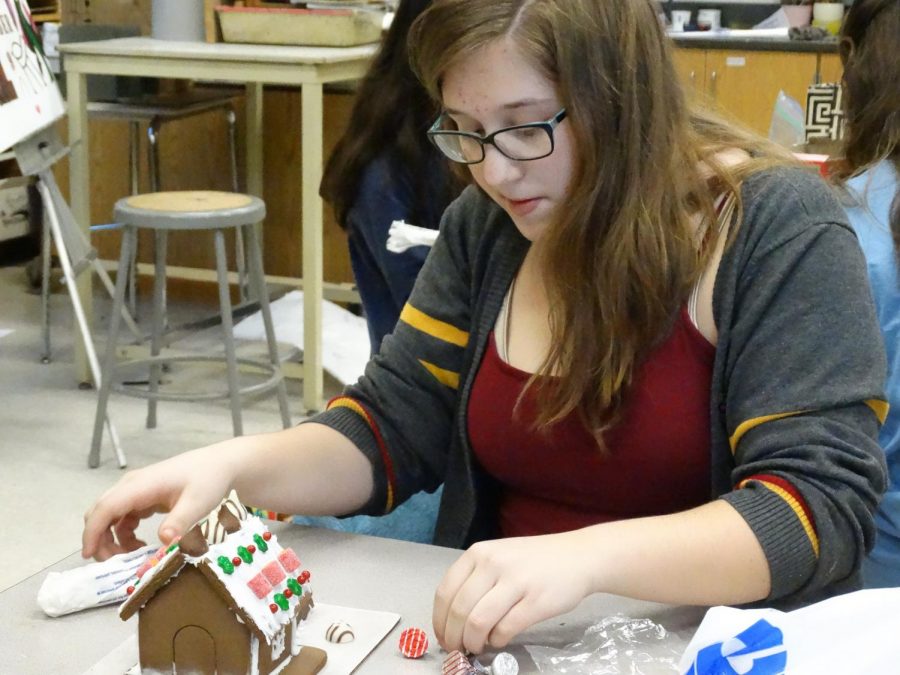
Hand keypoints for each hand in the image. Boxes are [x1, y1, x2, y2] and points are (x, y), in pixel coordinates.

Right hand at [82, 445, 235, 560]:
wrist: (222, 464)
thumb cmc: (209, 480)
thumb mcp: (198, 502)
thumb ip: (180, 521)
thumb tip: (164, 541)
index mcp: (141, 485)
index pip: (106, 508)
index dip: (93, 531)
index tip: (89, 555)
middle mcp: (133, 486)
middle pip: (101, 512)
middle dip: (100, 539)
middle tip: (115, 562)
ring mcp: (137, 490)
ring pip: (110, 516)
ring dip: (112, 538)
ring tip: (131, 556)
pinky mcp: (144, 496)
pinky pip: (124, 517)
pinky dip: (124, 534)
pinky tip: (138, 545)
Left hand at [432, 531, 596, 653]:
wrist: (578, 556)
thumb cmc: (536, 560)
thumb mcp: (498, 556)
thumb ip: (475, 580)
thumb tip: (452, 619)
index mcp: (479, 553)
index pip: (445, 592)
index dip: (439, 621)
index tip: (442, 636)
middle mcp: (493, 564)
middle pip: (459, 611)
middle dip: (453, 637)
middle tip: (458, 648)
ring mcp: (516, 581)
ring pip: (478, 622)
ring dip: (472, 642)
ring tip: (477, 646)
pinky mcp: (536, 601)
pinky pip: (505, 629)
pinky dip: (497, 641)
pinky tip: (499, 639)